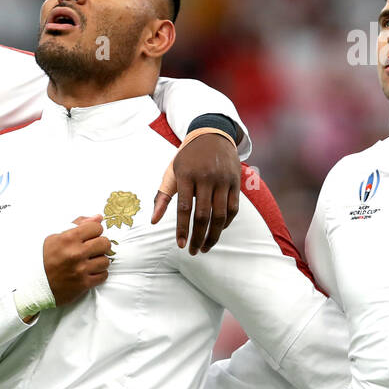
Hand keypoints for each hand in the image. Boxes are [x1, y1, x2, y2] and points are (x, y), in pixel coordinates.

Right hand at [42, 215, 112, 306]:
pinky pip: (103, 275)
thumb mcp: (55, 237)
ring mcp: (81, 270)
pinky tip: (90, 272)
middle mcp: (76, 253)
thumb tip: (98, 217)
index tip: (90, 236)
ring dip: (100, 261)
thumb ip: (77, 225)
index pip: (97, 227)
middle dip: (100, 245)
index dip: (94, 231)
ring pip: (106, 260)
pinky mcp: (84, 284)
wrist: (34, 283)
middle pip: (105, 243)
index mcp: (68, 239)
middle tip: (93, 249)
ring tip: (90, 261)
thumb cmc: (44, 258)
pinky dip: (99, 274)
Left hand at [151, 132, 239, 254]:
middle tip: (193, 252)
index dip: (182, 229)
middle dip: (198, 237)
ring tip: (205, 248)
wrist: (212, 135)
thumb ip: (162, 197)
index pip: (184, 208)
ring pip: (220, 215)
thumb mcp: (172, 173)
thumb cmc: (187, 158)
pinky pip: (233, 208)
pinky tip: (218, 231)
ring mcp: (223, 180)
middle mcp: (206, 177)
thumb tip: (153, 221)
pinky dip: (226, 223)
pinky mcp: (236, 182)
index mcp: (187, 175)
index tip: (180, 245)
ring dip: (214, 235)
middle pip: (203, 215)